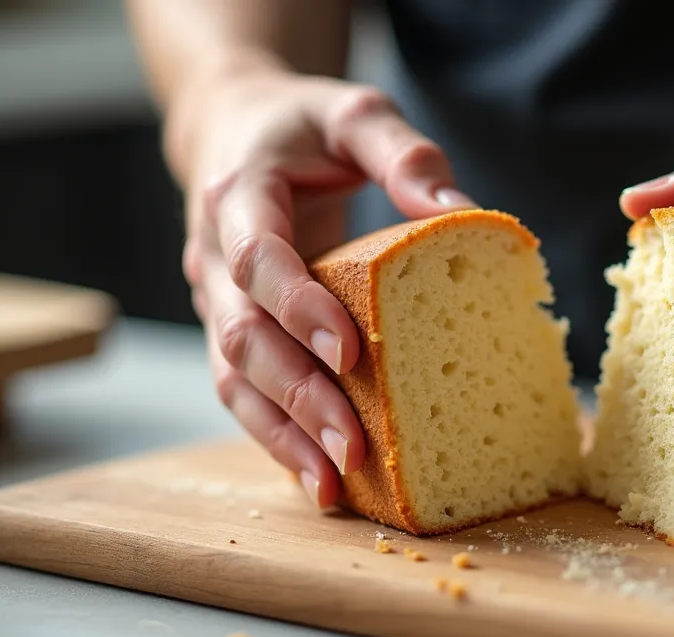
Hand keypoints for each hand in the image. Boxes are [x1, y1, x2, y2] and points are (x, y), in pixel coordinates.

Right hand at [179, 68, 475, 506]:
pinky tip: (319, 480)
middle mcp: (213, 256)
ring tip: (335, 485)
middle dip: (296, 395)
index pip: (258, 258)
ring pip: (234, 379)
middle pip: (241, 336)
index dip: (298, 307)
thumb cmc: (301, 126)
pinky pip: (244, 393)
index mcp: (238, 194)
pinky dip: (276, 438)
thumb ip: (403, 153)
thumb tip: (460, 210)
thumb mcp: (355, 113)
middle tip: (352, 445)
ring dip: (282, 434)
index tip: (350, 351)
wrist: (232, 131)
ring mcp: (214, 301)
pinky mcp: (230, 331)